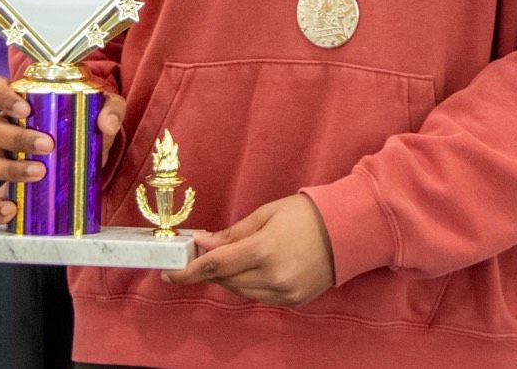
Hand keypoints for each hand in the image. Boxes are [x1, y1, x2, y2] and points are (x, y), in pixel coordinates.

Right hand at [0, 74, 125, 225]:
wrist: (95, 154)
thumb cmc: (90, 120)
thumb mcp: (105, 106)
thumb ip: (110, 108)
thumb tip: (106, 124)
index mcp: (21, 101)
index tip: (25, 109)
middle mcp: (7, 128)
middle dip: (17, 138)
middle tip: (47, 145)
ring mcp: (5, 158)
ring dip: (11, 168)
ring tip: (40, 173)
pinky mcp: (11, 188)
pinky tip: (12, 210)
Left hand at [163, 195, 335, 306]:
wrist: (347, 230)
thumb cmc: (305, 214)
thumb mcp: (266, 214)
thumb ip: (233, 234)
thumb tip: (203, 244)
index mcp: (264, 250)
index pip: (217, 266)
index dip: (189, 272)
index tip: (168, 274)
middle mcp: (273, 277)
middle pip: (227, 281)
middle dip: (209, 270)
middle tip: (196, 257)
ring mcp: (284, 293)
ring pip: (241, 291)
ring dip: (228, 278)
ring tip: (227, 259)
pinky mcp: (293, 302)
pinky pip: (259, 297)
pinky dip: (248, 284)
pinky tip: (251, 269)